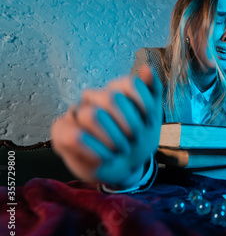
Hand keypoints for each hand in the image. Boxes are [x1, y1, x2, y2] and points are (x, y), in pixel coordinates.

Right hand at [51, 65, 162, 187]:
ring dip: (114, 140)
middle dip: (131, 125)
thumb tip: (147, 68)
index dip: (144, 105)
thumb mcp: (152, 117)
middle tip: (135, 139)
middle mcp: (94, 97)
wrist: (125, 167)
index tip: (150, 123)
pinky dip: (97, 152)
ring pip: (92, 115)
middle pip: (113, 98)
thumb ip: (153, 90)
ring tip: (120, 150)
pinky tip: (106, 157)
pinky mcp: (61, 132)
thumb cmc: (137, 139)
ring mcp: (76, 113)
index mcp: (116, 90)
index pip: (130, 83)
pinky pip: (75, 137)